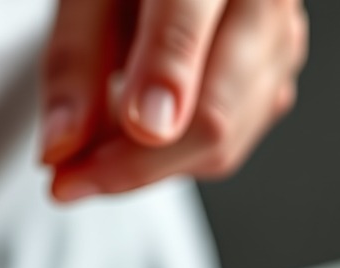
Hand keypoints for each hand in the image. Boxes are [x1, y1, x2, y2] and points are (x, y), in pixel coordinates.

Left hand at [40, 0, 307, 198]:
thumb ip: (72, 64)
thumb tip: (60, 148)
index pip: (187, 23)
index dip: (162, 82)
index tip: (134, 129)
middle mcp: (262, 0)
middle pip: (213, 112)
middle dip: (134, 163)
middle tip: (69, 178)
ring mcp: (278, 48)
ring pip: (220, 146)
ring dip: (146, 167)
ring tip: (97, 145)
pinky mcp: (275, 87)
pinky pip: (222, 153)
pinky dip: (170, 161)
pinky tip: (139, 133)